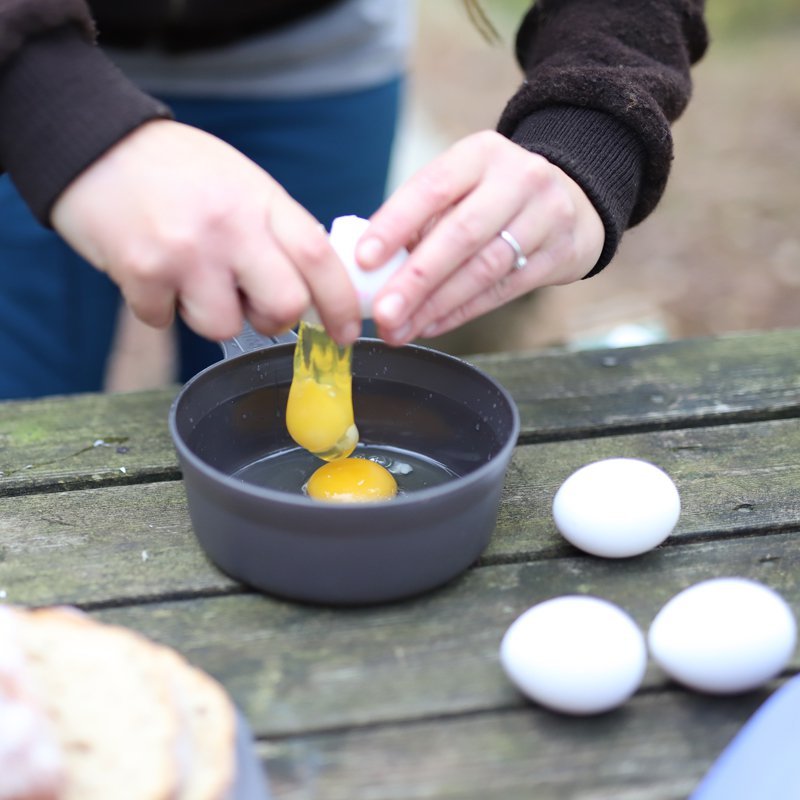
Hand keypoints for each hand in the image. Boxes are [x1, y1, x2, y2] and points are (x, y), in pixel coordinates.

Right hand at [51, 119, 360, 344]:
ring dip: (211, 314)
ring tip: (190, 278)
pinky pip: (166, 320)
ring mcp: (185, 251)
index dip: (343, 303)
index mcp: (261, 201)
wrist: (92, 143)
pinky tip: (151, 271)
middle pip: (285, 305)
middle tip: (256, 306)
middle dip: (276, 320)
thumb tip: (312, 289)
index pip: (320, 259)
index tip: (348, 332)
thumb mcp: (242, 184)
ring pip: (224, 326)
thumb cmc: (177, 170)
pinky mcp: (140, 272)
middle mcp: (230, 226)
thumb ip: (278, 231)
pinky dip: (161, 307)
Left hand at [356, 130, 604, 344]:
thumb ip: (422, 219)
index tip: (364, 260)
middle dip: (416, 279)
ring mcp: (545, 217)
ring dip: (436, 305)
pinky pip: (502, 290)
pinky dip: (461, 312)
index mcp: (481, 154)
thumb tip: (370, 268)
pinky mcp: (559, 254)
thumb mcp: (463, 186)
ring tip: (399, 329)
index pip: (432, 188)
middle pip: (461, 235)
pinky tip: (430, 325)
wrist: (574, 200)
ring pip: (483, 269)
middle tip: (382, 313)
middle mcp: (518, 179)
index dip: (395, 225)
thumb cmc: (495, 197)